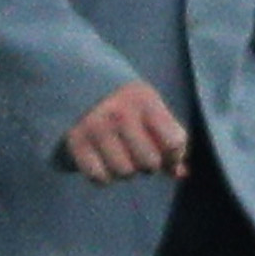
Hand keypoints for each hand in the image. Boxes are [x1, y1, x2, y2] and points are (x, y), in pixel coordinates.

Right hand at [63, 79, 188, 182]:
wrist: (74, 79)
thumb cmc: (122, 101)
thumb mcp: (149, 107)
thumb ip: (167, 137)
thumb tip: (180, 173)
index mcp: (144, 99)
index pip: (174, 143)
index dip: (173, 155)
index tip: (165, 152)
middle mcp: (120, 113)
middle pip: (149, 163)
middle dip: (147, 164)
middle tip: (138, 154)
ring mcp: (95, 127)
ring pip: (124, 172)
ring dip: (124, 170)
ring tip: (118, 156)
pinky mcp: (75, 141)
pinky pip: (98, 176)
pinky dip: (102, 176)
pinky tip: (101, 163)